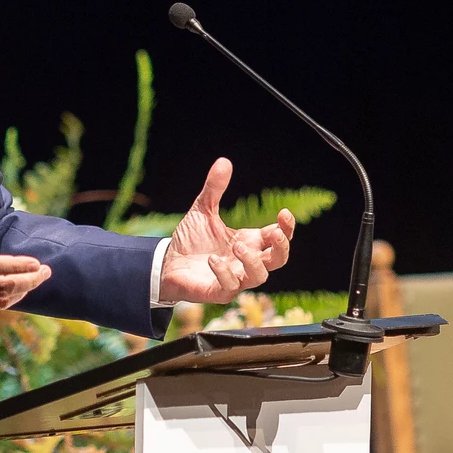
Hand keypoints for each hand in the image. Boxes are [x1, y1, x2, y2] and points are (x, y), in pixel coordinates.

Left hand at [157, 157, 295, 304]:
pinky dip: (225, 273)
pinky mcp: (218, 291)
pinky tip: (213, 260)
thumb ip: (214, 189)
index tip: (284, 214)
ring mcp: (235, 279)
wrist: (166, 263)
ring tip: (237, 245)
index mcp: (249, 242)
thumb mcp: (202, 210)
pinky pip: (230, 287)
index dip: (286, 228)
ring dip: (253, 261)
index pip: (278, 238)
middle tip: (274, 233)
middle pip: (278, 260)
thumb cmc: (191, 241)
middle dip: (281, 247)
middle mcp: (246, 261)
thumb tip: (224, 161)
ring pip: (260, 276)